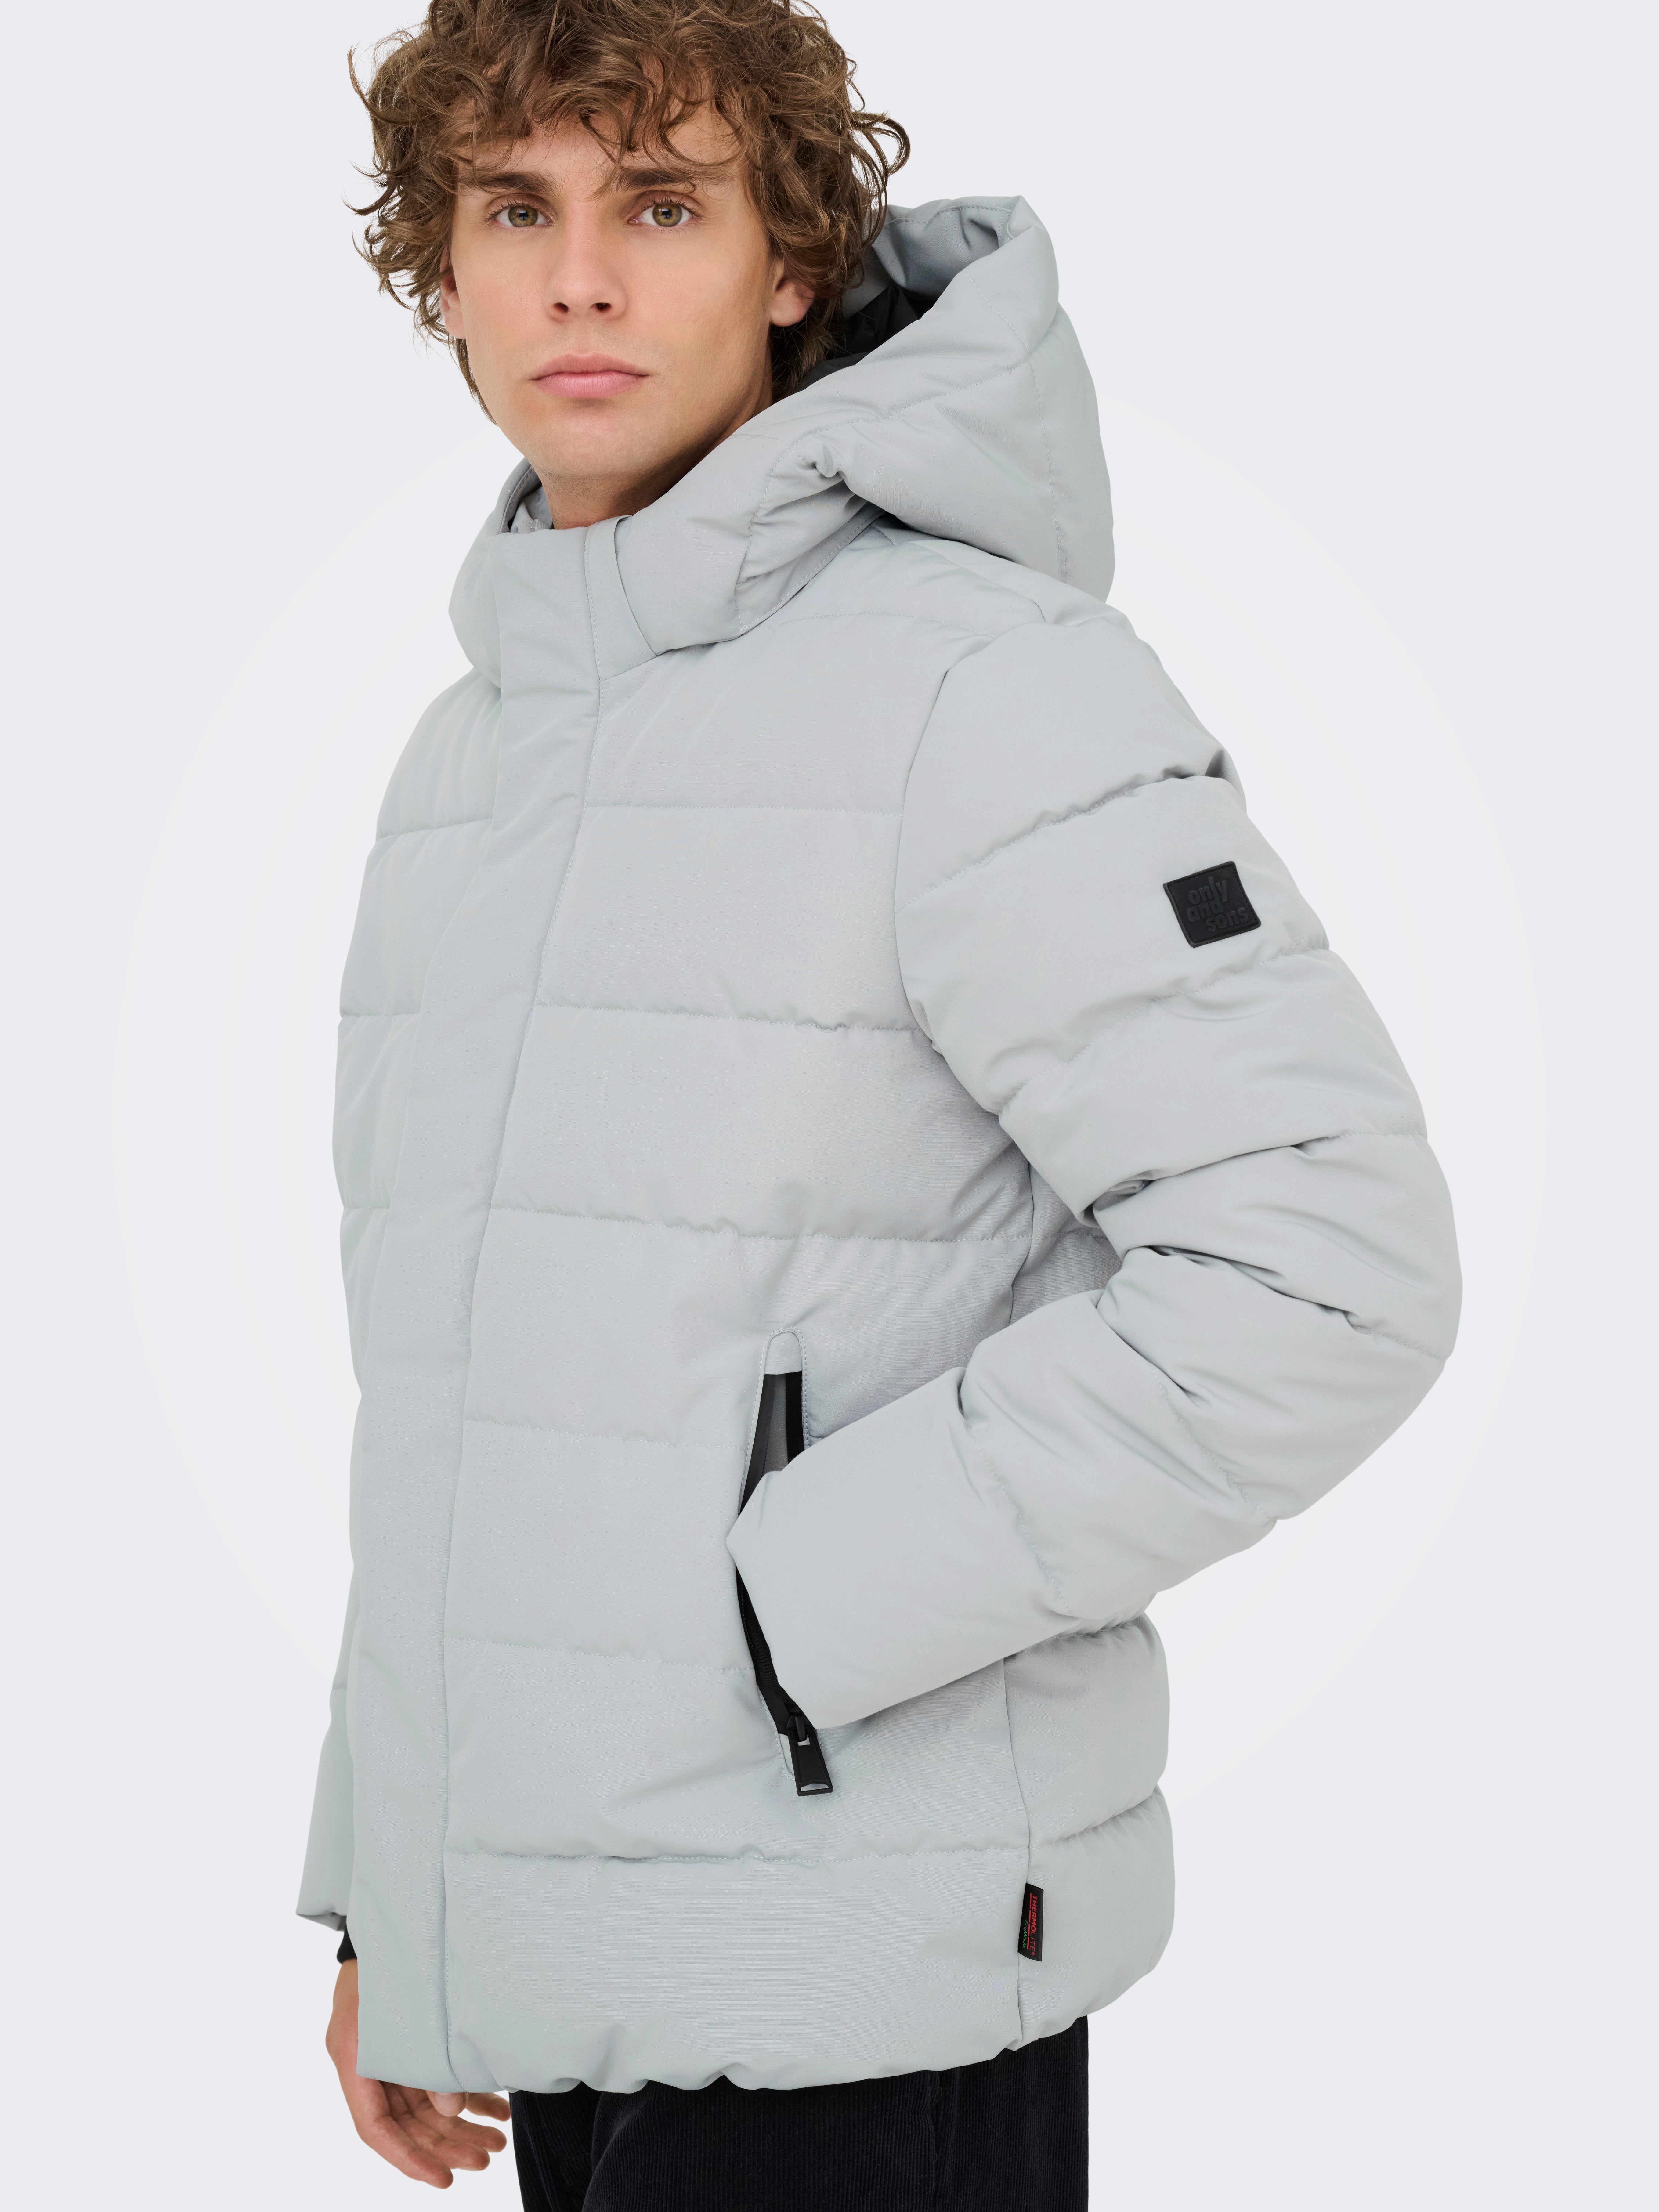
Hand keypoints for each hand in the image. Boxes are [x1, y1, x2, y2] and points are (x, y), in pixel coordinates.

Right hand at [326, 1959, 510, 2187]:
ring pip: (424, 2107)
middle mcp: (367, 2063)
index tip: (443, 2179)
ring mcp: (388, 2053)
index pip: (375, 2128)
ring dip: (461, 2124)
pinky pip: (435, 2082)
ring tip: (498, 2140)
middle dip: (446, 2144)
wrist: (389, 1913)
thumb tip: (451, 2110)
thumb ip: (424, 2060)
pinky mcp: (409, 2042)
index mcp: (352, 2056)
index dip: (407, 2158)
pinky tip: (497, 2108)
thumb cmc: (390, 1954)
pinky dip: (466, 2096)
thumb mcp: (401, 2005)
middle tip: (487, 2158)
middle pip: (405, 2122)